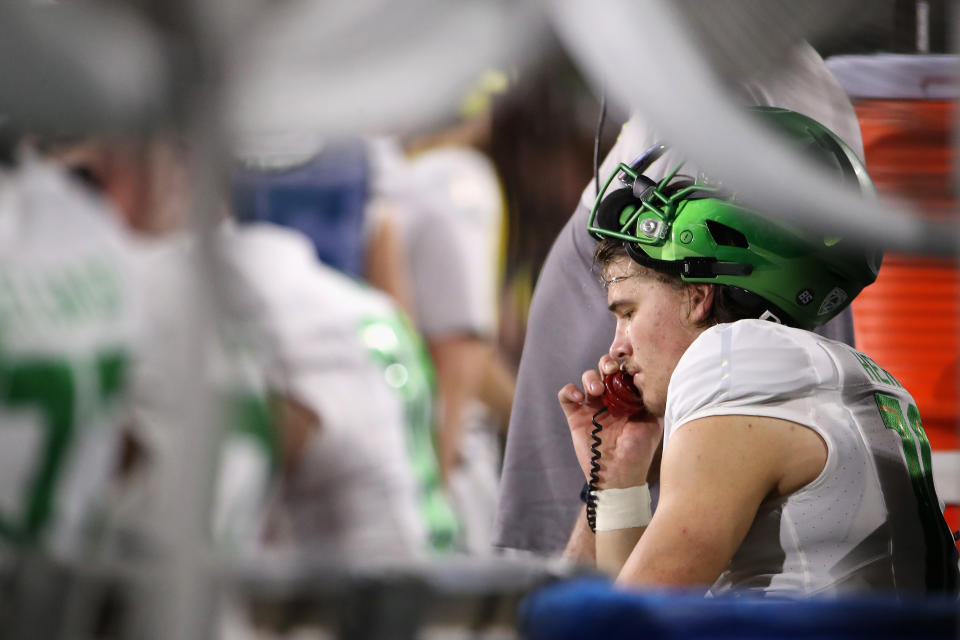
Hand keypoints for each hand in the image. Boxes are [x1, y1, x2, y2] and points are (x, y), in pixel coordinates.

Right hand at [558, 355, 662, 488]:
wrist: (620, 476)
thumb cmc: (639, 451)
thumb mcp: (652, 424)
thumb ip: (648, 400)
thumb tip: (642, 376)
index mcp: (628, 397)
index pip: (625, 371)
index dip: (625, 363)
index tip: (629, 366)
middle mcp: (610, 398)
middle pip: (604, 368)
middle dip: (607, 363)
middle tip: (610, 370)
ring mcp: (591, 406)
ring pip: (586, 377)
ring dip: (590, 377)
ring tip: (596, 390)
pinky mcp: (575, 416)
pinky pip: (566, 395)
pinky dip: (570, 391)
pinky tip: (579, 397)